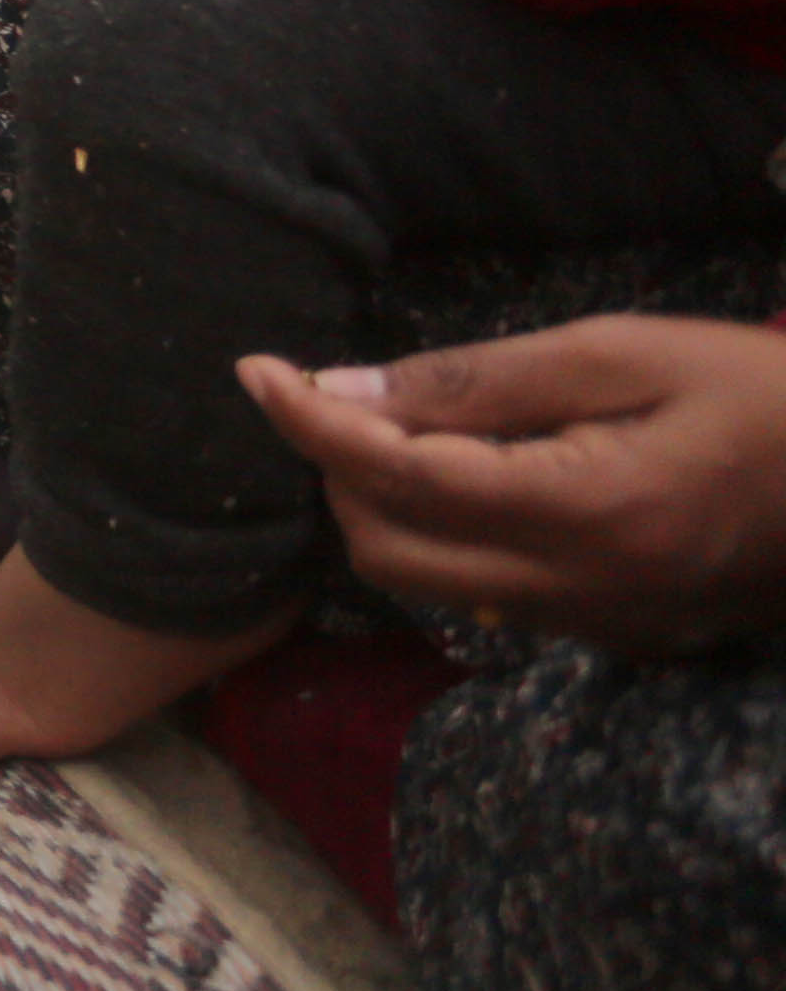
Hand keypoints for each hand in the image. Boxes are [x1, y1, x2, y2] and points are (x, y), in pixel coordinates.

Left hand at [241, 319, 785, 648]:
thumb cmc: (765, 395)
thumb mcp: (626, 354)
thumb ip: (482, 380)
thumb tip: (349, 392)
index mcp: (583, 510)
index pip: (396, 477)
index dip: (309, 421)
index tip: (256, 368)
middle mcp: (577, 588)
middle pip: (386, 550)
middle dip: (341, 473)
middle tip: (345, 395)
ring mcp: (597, 625)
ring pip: (427, 582)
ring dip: (385, 509)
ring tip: (400, 428)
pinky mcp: (614, 636)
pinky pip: (485, 595)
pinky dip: (445, 537)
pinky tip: (468, 475)